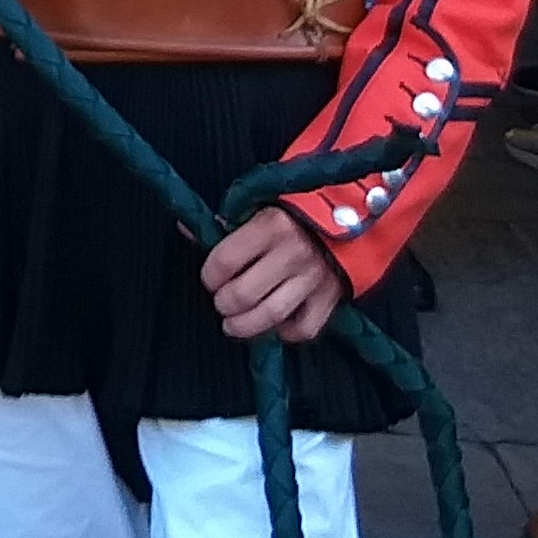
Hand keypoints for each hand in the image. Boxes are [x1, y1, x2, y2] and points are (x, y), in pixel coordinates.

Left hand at [201, 202, 346, 344]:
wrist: (351, 209)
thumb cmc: (296, 207)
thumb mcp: (260, 204)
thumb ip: (226, 221)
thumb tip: (186, 230)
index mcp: (270, 225)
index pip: (224, 261)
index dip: (209, 276)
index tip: (210, 279)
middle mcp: (292, 253)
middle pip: (243, 294)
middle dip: (223, 304)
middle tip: (222, 303)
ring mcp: (314, 278)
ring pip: (271, 315)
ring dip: (245, 327)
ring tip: (234, 325)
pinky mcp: (332, 297)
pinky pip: (304, 328)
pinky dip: (286, 333)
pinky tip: (275, 325)